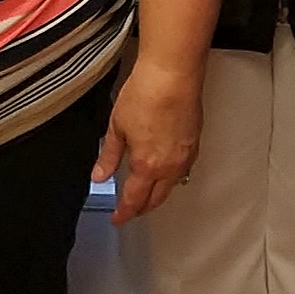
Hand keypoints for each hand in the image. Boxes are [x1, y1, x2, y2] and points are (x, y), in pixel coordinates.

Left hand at [92, 57, 201, 225]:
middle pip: (156, 199)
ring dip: (158, 195)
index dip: (124, 213)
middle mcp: (169, 167)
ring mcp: (185, 156)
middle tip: (130, 210)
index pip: (134, 200)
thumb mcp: (117, 126)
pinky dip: (172, 178)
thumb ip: (109, 156)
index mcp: (146, 166)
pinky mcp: (194, 144)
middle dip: (142, 208)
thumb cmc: (146, 94)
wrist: (173, 74)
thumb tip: (99, 176)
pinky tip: (165, 172)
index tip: (118, 219)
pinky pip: (183, 171)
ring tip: (146, 194)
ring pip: (171, 187)